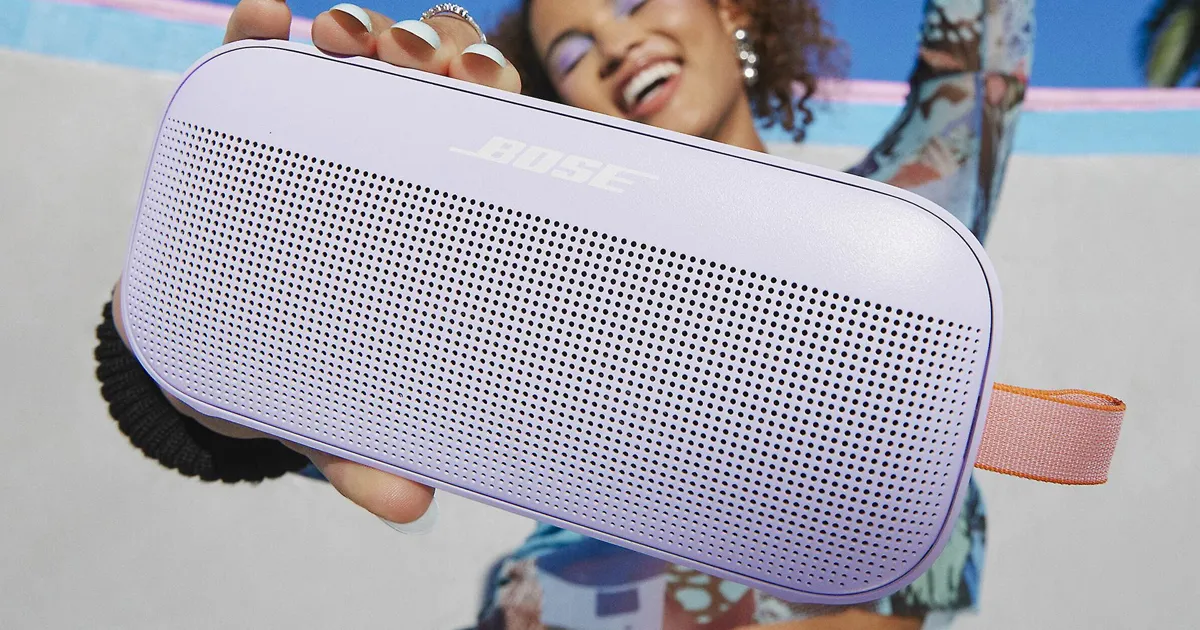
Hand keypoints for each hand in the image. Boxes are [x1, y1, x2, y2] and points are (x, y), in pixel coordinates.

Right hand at [112, 0, 521, 529]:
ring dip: (365, 30)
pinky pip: (257, 60)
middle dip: (441, 55)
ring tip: (343, 37)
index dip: (496, 111)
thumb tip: (406, 505)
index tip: (486, 90)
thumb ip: (366, 451)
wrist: (197, 350)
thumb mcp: (327, 413)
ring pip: (361, 58)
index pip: (484, 153)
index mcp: (432, 224)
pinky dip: (261, 30)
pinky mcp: (247, 122)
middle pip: (436, 89)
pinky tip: (264, 17)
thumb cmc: (290, 372)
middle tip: (425, 62)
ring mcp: (321, 134)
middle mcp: (388, 167)